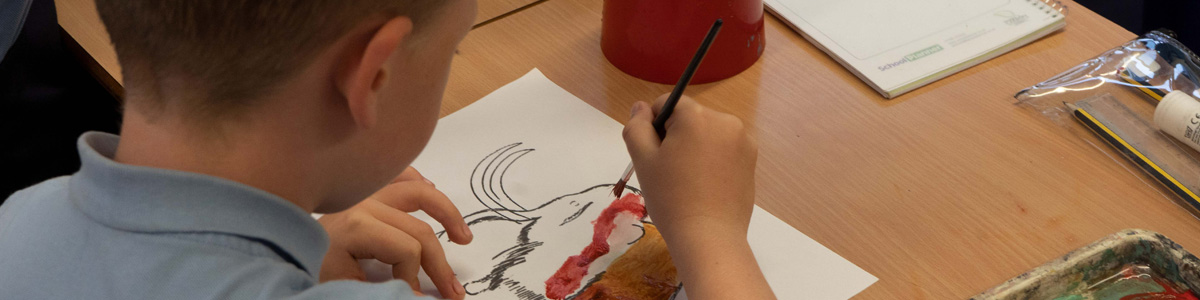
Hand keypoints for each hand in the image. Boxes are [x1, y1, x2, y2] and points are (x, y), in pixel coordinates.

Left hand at [318, 167, 473, 298]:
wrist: (270, 246)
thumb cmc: (307, 268)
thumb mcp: (342, 286)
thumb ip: (383, 291)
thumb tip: (420, 298)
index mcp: (358, 225)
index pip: (408, 250)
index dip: (416, 278)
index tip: (413, 298)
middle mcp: (365, 203)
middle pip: (419, 230)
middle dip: (440, 265)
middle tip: (454, 293)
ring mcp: (365, 193)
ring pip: (419, 193)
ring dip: (445, 214)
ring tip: (463, 238)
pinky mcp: (362, 191)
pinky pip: (399, 176)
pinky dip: (417, 181)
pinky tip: (431, 190)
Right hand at [623, 95, 775, 299]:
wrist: (709, 237)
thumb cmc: (670, 197)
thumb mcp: (643, 160)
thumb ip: (637, 126)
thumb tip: (642, 107)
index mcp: (697, 116)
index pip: (668, 104)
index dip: (656, 128)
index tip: (656, 156)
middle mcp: (725, 121)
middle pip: (690, 118)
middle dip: (678, 137)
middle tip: (671, 172)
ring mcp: (743, 140)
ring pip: (708, 134)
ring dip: (696, 148)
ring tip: (690, 181)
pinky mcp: (752, 160)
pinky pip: (724, 149)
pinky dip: (714, 160)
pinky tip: (707, 185)